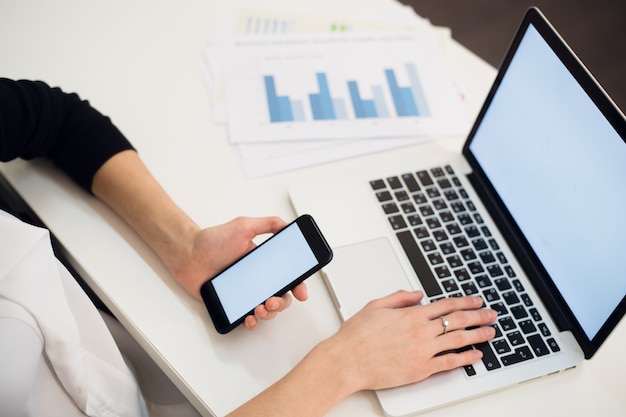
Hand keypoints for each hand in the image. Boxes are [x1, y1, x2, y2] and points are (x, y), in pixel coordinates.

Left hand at [171, 216, 307, 329]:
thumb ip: (267, 224)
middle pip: (280, 296)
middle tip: (272, 300)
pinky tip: (249, 317)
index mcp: (263, 262)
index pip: (287, 276)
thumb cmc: (211, 240)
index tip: (301, 292)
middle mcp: (257, 278)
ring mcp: (245, 292)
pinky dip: (252, 321)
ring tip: (260, 308)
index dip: (298, 285)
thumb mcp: (243, 226)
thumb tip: (287, 225)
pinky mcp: (231, 303)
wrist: (186, 254)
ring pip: (266, 310)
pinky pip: (246, 317)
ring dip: (269, 313)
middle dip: (282, 303)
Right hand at [325, 290, 496, 393]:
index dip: (464, 301)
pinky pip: (450, 363)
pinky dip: (466, 358)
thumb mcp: (376, 306)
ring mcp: (423, 350)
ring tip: (490, 332)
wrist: (347, 360)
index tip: (476, 301)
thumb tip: (416, 294)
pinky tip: (476, 355)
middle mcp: (420, 331)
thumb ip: (399, 297)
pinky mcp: (421, 369)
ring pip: (458, 339)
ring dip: (478, 334)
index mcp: (410, 314)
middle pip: (457, 320)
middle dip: (478, 316)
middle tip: (491, 314)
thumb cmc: (357, 336)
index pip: (445, 305)